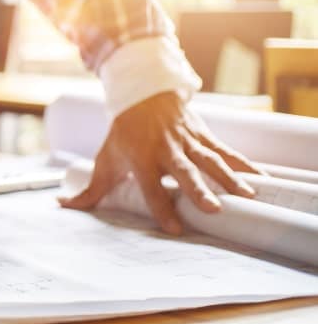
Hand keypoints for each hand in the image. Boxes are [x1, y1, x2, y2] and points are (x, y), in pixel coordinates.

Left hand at [58, 90, 262, 234]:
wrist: (144, 94)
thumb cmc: (124, 133)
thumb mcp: (106, 158)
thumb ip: (90, 188)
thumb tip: (63, 206)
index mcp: (141, 158)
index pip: (150, 187)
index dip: (161, 207)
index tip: (173, 228)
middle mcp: (166, 150)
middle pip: (183, 171)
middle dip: (198, 188)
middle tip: (213, 208)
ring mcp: (188, 141)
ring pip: (209, 159)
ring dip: (228, 177)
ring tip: (246, 195)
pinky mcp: (204, 135)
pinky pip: (226, 151)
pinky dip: (244, 164)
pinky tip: (261, 180)